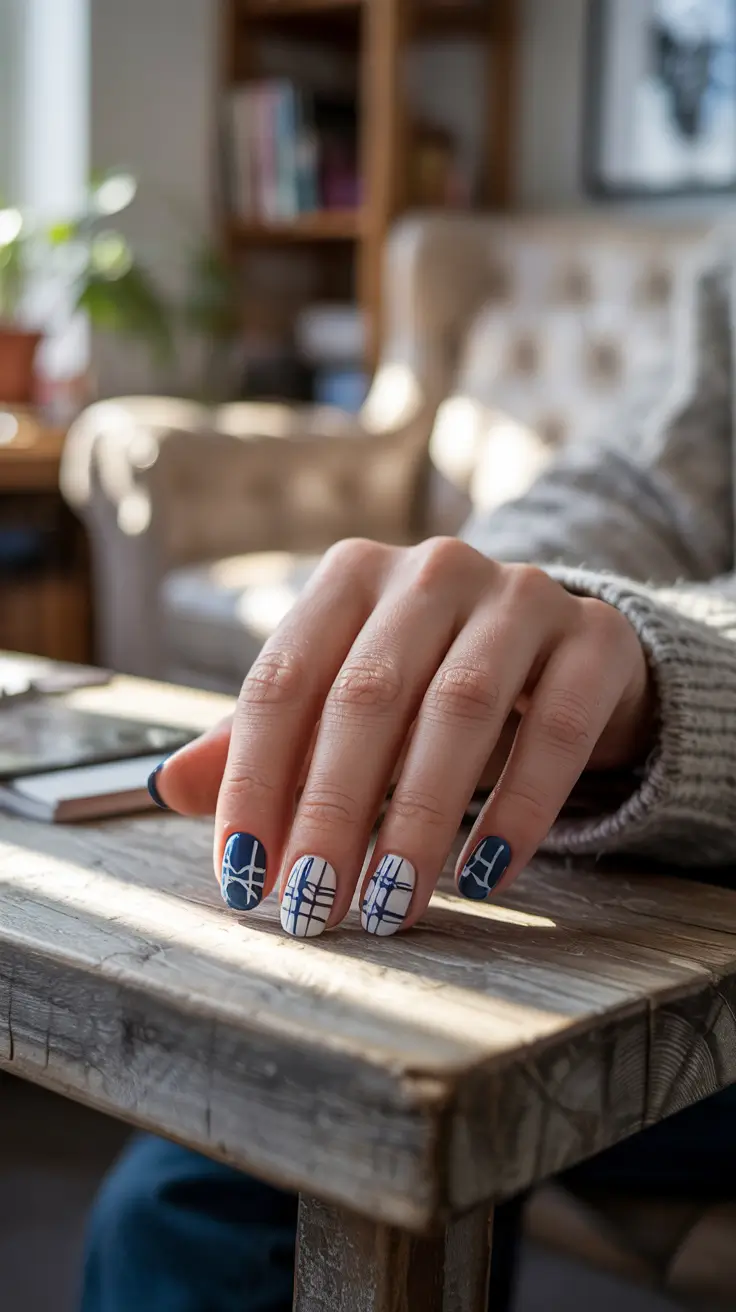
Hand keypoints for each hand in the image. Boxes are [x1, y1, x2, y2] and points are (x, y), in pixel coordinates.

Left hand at [153, 538, 653, 936]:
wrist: (557, 654)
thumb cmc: (428, 683)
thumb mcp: (340, 702)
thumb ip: (259, 741)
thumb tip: (171, 787)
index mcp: (351, 577)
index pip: (283, 680)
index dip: (254, 781)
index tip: (242, 872)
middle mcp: (433, 570)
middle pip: (367, 696)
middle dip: (331, 812)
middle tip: (312, 903)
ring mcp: (521, 596)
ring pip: (461, 708)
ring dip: (418, 819)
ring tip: (391, 903)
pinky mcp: (595, 638)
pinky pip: (556, 728)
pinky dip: (518, 809)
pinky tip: (484, 875)